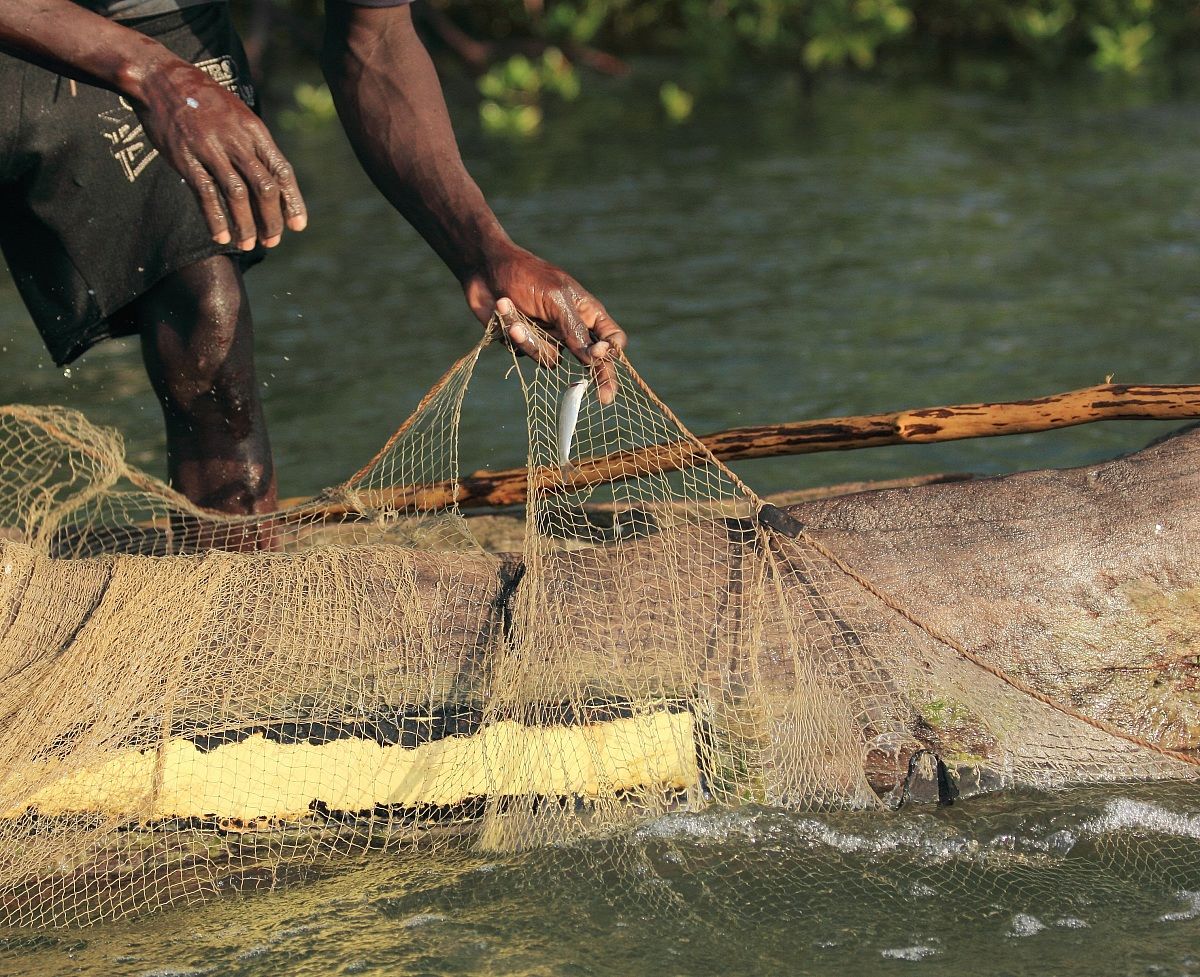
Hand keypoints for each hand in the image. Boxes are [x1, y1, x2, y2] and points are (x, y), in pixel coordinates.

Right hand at [130, 58, 306, 249]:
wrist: (159, 78)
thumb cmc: (202, 100)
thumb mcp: (237, 114)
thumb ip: (254, 144)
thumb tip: (269, 180)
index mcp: (254, 130)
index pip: (281, 171)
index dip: (292, 201)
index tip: (298, 226)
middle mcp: (237, 140)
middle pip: (264, 187)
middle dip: (271, 219)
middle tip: (272, 241)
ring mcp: (211, 149)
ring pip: (237, 194)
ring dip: (246, 225)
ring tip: (248, 245)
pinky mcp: (186, 157)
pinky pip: (206, 193)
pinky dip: (215, 218)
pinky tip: (221, 237)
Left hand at [463, 244, 626, 404]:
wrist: (485, 270)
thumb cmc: (525, 275)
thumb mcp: (555, 299)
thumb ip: (574, 330)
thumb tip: (593, 357)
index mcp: (586, 311)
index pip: (611, 337)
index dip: (611, 351)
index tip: (602, 358)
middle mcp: (571, 328)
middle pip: (592, 360)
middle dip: (598, 377)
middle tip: (606, 399)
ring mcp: (549, 338)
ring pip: (551, 360)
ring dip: (532, 342)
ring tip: (515, 321)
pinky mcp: (527, 344)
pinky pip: (528, 355)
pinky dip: (515, 338)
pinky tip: (505, 313)